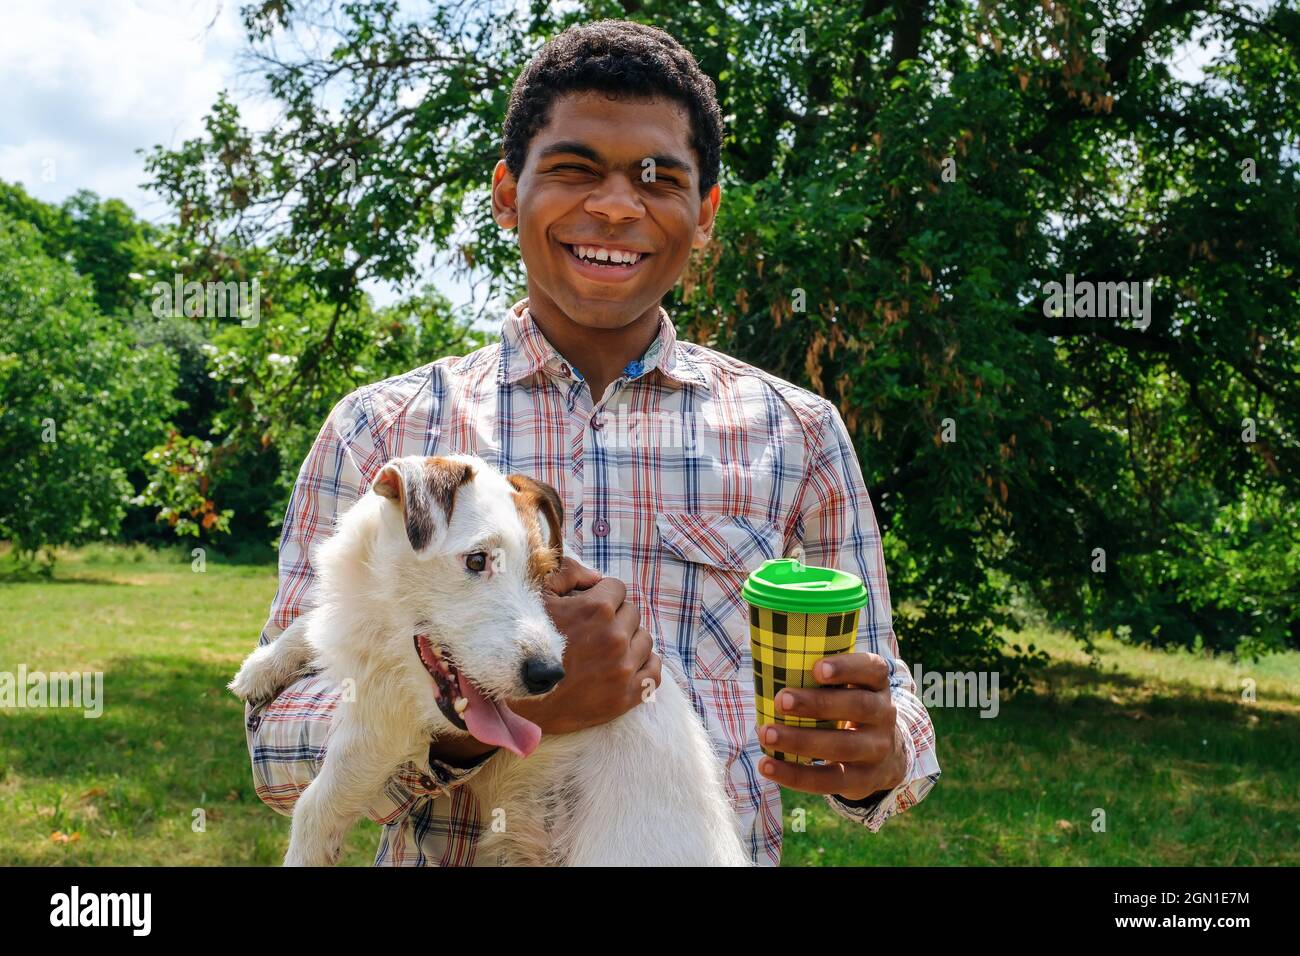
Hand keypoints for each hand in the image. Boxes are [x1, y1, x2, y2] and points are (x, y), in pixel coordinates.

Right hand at [510, 557, 661, 735]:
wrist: (520, 702)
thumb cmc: (526, 646)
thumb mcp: (538, 599)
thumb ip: (567, 574)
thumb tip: (595, 575)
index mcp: (596, 609)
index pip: (618, 589)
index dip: (602, 596)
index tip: (590, 609)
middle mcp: (615, 637)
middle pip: (632, 613)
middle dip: (615, 617)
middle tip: (594, 632)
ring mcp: (623, 668)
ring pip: (644, 639)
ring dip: (629, 641)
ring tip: (606, 651)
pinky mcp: (628, 695)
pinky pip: (654, 671)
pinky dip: (644, 665)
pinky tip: (627, 666)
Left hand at [756, 653, 907, 801]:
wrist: (886, 759)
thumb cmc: (849, 711)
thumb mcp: (850, 689)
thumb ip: (822, 679)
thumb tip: (769, 668)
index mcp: (878, 685)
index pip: (872, 669)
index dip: (847, 667)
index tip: (816, 668)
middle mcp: (884, 715)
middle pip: (858, 707)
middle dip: (817, 704)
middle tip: (780, 700)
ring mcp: (877, 749)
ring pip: (843, 746)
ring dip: (800, 741)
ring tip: (766, 734)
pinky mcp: (863, 780)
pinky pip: (829, 780)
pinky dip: (794, 775)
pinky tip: (767, 766)